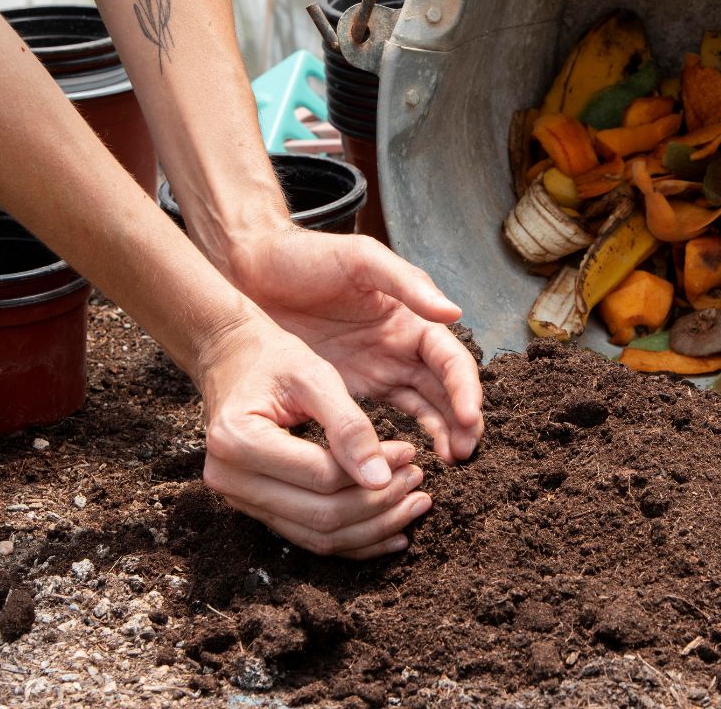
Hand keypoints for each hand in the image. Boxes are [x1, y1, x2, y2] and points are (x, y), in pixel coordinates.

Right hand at [196, 317, 432, 558]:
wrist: (232, 360)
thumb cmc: (273, 360)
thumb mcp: (313, 375)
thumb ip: (348, 425)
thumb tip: (381, 479)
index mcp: (238, 440)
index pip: (321, 476)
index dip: (374, 471)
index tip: (411, 453)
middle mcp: (230, 478)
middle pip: (320, 515)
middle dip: (379, 505)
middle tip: (418, 481)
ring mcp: (239, 499)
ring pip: (318, 536)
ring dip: (372, 527)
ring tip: (414, 505)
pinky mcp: (256, 508)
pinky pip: (309, 537)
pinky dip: (353, 540)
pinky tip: (391, 532)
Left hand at [224, 226, 483, 462]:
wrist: (251, 269)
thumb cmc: (306, 256)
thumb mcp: (360, 259)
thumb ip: (407, 284)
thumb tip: (454, 312)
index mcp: (411, 317)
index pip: (451, 359)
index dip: (464, 388)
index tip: (469, 418)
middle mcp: (401, 347)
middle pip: (445, 390)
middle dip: (461, 421)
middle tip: (464, 454)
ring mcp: (378, 370)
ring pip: (424, 408)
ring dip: (441, 434)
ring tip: (451, 463)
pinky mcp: (350, 389)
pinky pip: (386, 419)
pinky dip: (403, 439)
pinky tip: (409, 461)